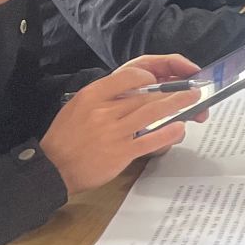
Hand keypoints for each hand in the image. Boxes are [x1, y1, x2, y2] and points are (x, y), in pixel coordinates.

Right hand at [40, 56, 203, 194]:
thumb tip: (130, 91)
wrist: (52, 168)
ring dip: (177, 105)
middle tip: (189, 88)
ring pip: (152, 113)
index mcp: (92, 95)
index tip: (158, 79)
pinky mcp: (122, 152)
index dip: (148, 76)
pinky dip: (168, 133)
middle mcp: (104, 111)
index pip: (127, 76)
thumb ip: (103, 97)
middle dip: (171, 91)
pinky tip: (179, 127)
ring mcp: (114, 132)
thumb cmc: (65, 137)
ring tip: (192, 100)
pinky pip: (150, 139)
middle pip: (145, 95)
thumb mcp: (78, 106)